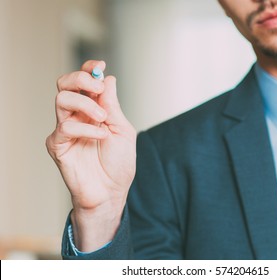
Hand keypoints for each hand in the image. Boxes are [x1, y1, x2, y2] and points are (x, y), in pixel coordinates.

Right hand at [46, 60, 135, 251]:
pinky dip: (86, 128)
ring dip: (85, 103)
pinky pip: (65, 126)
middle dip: (81, 79)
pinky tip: (101, 136)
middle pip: (65, 84)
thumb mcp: (123, 130)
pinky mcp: (57, 144)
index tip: (100, 66)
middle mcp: (77, 116)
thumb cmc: (118, 163)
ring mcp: (65, 129)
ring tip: (103, 119)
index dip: (89, 69)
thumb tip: (108, 79)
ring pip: (61, 99)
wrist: (111, 192)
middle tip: (97, 89)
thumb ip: (112, 106)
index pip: (84, 82)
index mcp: (93, 110)